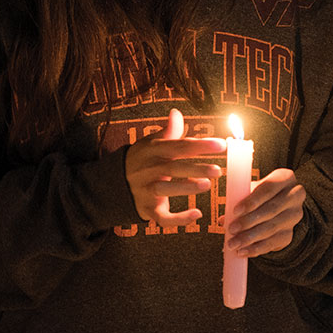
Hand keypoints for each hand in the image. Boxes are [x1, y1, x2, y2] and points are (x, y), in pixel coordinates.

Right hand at [123, 108, 225, 224]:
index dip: (200, 145)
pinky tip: (197, 215)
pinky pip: (162, 217)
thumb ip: (167, 131)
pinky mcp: (146, 209)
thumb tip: (176, 113)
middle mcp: (148, 170)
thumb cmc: (140, 160)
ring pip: (165, 190)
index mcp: (153, 151)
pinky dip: (178, 219)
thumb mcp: (149, 143)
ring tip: (207, 185)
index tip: (222, 145)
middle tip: (218, 170)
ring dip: (186, 188)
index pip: (179, 146)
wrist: (111, 184)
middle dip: (196, 169)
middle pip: (173, 168)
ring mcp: (146, 191)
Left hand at [225, 168, 306, 256]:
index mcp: (285, 178)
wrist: (278, 208)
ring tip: (233, 243)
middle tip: (231, 229)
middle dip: (249, 221)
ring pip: (272, 228)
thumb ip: (239, 200)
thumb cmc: (260, 196)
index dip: (252, 200)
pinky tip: (242, 252)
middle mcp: (295, 195)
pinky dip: (256, 248)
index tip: (236, 211)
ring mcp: (294, 215)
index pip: (269, 188)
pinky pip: (273, 243)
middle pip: (272, 209)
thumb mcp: (252, 191)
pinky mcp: (290, 234)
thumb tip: (224, 219)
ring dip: (250, 237)